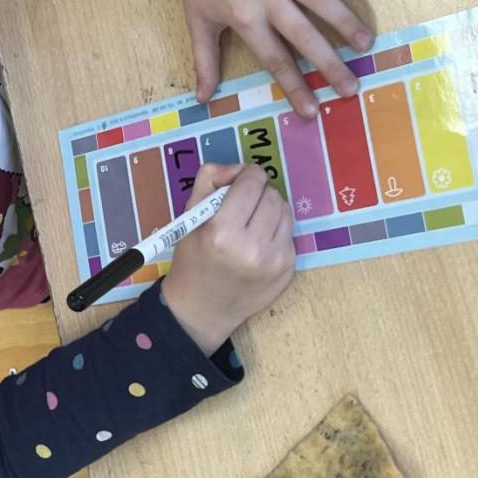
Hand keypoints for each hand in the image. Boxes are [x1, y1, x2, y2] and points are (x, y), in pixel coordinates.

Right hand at [158, 163, 295, 345]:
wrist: (203, 308)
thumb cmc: (193, 259)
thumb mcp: (188, 216)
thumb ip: (210, 180)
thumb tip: (238, 169)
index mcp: (223, 232)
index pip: (253, 181)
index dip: (244, 176)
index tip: (236, 184)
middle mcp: (253, 247)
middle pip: (272, 194)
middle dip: (257, 194)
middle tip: (241, 206)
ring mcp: (275, 260)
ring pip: (286, 211)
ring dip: (269, 210)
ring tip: (251, 224)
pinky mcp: (288, 269)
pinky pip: (289, 233)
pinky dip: (275, 231)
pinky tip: (258, 244)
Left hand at [161, 0, 374, 119]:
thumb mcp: (196, 20)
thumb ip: (205, 60)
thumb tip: (202, 98)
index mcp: (245, 17)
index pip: (274, 59)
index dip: (293, 86)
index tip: (312, 110)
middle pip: (303, 35)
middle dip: (329, 63)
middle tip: (351, 87)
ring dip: (344, 18)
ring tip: (366, 41)